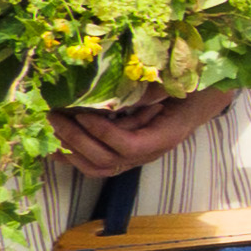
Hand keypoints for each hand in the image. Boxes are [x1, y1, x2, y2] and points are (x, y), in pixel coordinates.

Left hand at [49, 86, 238, 178]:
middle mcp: (149, 152)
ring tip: (51, 129)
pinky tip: (53, 145)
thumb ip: (153, 88)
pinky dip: (72, 157)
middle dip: (77, 140)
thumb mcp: (177, 84)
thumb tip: (121, 87)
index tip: (82, 114)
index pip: (130, 146)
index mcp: (165, 136)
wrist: (199, 99)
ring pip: (99, 167)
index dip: (104, 133)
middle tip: (55, 117)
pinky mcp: (123, 152)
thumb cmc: (190, 88)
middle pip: (108, 160)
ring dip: (71, 151)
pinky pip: (95, 163)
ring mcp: (135, 155)